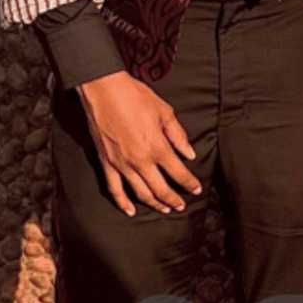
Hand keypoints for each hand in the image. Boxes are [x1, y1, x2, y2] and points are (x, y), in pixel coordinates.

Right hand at [77, 70, 200, 215]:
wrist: (105, 91)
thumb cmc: (136, 97)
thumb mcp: (164, 111)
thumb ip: (178, 135)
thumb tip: (190, 154)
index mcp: (157, 146)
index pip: (178, 172)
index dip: (189, 183)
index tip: (196, 189)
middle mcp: (140, 160)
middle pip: (160, 188)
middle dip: (173, 199)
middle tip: (181, 206)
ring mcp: (122, 164)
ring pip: (140, 193)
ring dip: (154, 203)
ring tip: (164, 209)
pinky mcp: (107, 163)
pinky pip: (115, 189)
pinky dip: (123, 203)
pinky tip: (131, 211)